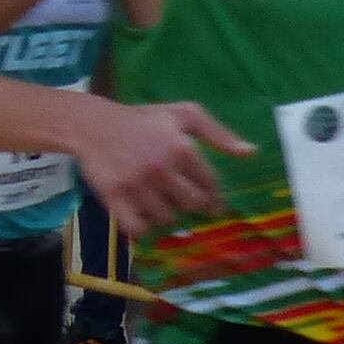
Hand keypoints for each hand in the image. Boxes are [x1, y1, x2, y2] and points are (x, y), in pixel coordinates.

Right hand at [80, 94, 248, 230]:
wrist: (92, 125)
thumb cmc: (143, 119)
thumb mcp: (183, 115)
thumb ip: (218, 133)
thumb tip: (250, 153)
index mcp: (182, 148)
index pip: (210, 184)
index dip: (214, 197)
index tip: (213, 204)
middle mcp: (162, 169)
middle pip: (191, 205)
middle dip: (191, 204)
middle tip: (184, 201)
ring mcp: (137, 186)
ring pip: (166, 218)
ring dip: (166, 214)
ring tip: (160, 203)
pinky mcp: (114, 198)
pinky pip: (138, 228)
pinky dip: (143, 227)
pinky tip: (142, 216)